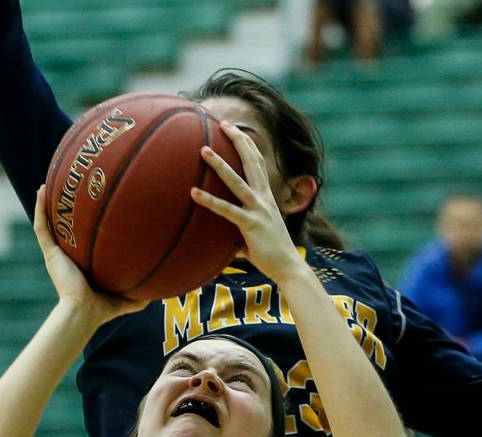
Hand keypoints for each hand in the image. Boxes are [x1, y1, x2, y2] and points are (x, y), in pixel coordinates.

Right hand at [34, 187, 147, 326]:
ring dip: (47, 205)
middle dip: (66, 211)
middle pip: (64, 229)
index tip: (93, 210)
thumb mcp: (126, 299)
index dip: (84, 228)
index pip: (82, 242)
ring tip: (51, 184)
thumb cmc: (102, 309)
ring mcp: (57, 255)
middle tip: (73, 190)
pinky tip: (42, 190)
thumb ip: (140, 296)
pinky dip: (40, 208)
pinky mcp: (50, 254)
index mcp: (82, 265)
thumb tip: (159, 294)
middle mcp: (68, 257)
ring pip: (49, 224)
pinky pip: (41, 227)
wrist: (83, 312)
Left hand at [191, 122, 303, 284]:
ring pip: (237, 181)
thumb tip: (221, 236)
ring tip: (203, 149)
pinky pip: (227, 210)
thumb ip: (239, 229)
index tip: (235, 129)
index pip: (258, 163)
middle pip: (252, 161)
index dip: (248, 145)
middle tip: (223, 123)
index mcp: (266, 197)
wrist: (288, 268)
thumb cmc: (271, 255)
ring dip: (219, 164)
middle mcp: (264, 198)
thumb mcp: (254, 235)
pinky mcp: (250, 225)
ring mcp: (258, 210)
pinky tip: (194, 193)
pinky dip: (210, 201)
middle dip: (238, 140)